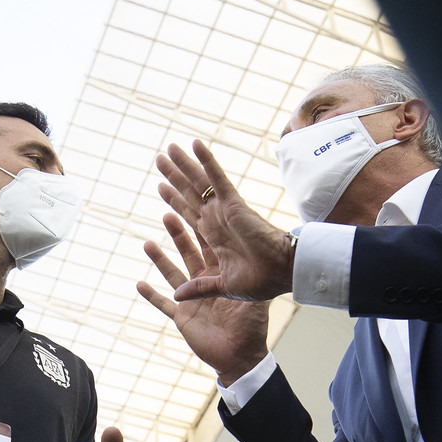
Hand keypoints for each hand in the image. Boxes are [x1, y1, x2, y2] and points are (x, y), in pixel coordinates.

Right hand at [138, 213, 273, 383]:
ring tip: (147, 243)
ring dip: (160, 259)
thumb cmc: (251, 329)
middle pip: (188, 252)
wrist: (241, 356)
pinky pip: (163, 305)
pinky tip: (138, 284)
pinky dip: (151, 296)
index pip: (209, 245)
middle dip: (178, 234)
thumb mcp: (253, 300)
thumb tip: (252, 257)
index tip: (194, 208)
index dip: (200, 227)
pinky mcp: (182, 317)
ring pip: (172, 274)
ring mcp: (191, 299)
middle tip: (168, 213)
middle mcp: (204, 283)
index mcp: (221, 275)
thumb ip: (247, 280)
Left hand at [155, 140, 294, 300]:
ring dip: (183, 165)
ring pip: (198, 182)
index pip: (189, 214)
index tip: (161, 186)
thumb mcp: (222, 287)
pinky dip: (206, 161)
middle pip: (190, 193)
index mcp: (215, 238)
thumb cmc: (262, 282)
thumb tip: (178, 297)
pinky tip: (195, 144)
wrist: (281, 274)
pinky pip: (216, 178)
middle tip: (160, 158)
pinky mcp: (233, 204)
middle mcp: (217, 220)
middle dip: (174, 176)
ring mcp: (224, 210)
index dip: (175, 200)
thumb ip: (200, 287)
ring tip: (169, 147)